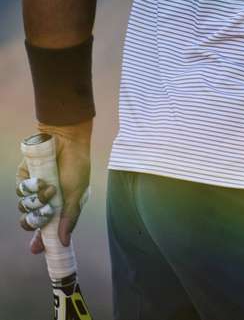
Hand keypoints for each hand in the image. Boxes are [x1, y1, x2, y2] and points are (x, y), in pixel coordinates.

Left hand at [17, 121, 91, 253]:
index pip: (46, 230)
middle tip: (46, 212)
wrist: (67, 140)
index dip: (41, 241)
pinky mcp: (24, 179)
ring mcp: (33, 191)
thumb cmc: (77, 166)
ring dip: (36, 201)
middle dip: (36, 220)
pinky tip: (41, 180)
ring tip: (49, 189)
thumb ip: (70, 218)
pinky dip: (30, 188)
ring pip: (24, 208)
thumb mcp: (77, 194)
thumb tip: (64, 242)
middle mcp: (44, 201)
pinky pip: (20, 192)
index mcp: (59, 208)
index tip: (36, 249)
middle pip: (31, 223)